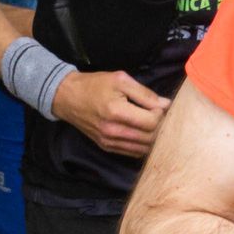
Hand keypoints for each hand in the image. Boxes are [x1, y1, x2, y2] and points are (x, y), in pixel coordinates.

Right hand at [51, 67, 169, 156]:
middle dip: (159, 126)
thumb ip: (145, 93)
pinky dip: (142, 145)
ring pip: (143, 148)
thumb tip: (166, 105)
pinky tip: (142, 132)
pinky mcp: (107, 147)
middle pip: (150, 137)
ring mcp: (109, 142)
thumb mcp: (120, 80)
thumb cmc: (94, 85)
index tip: (157, 105)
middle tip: (157, 114)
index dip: (160, 113)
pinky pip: (133, 153)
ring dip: (152, 137)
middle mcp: (112, 131)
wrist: (68, 97)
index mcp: (116, 112)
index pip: (151, 122)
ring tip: (151, 123)